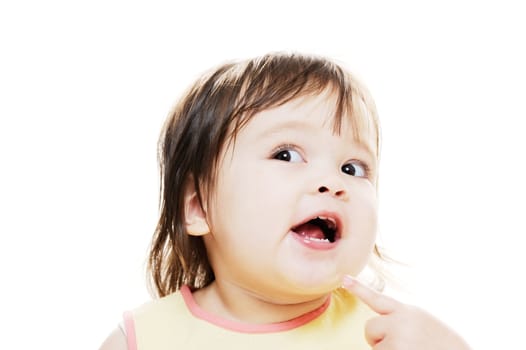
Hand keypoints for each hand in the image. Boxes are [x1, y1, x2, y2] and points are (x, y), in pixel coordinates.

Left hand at [342, 276, 470, 349]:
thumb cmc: (444, 345)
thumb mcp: (423, 324)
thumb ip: (402, 320)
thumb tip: (378, 327)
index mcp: (408, 312)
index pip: (377, 298)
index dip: (358, 288)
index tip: (343, 279)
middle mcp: (400, 322)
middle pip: (370, 328)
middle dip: (379, 339)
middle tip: (405, 346)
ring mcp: (397, 340)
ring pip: (376, 346)